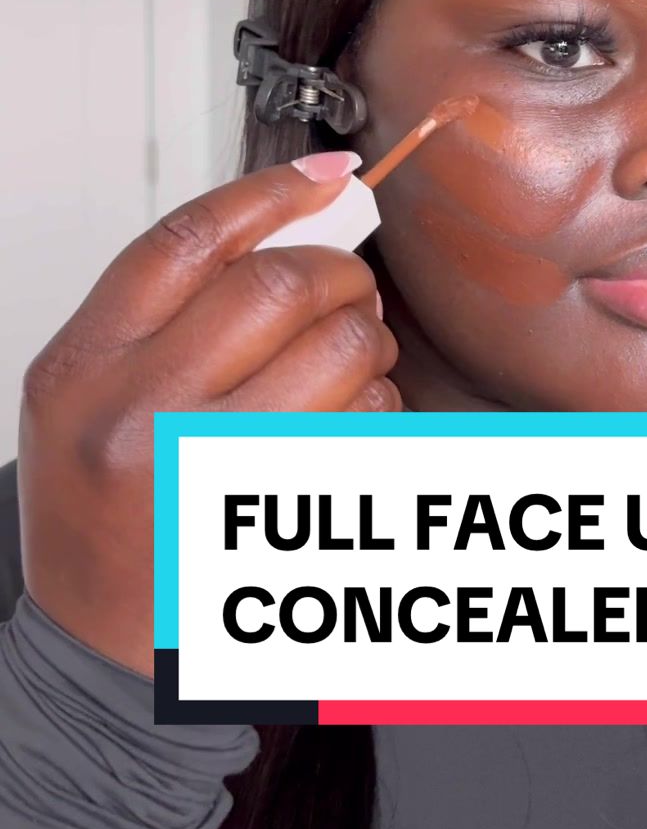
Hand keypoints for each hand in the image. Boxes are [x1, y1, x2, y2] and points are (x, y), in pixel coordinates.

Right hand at [17, 155, 398, 675]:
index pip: (186, 242)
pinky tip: (358, 414)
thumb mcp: (85, 398)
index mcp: (82, 366)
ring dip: (369, 340)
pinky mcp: (275, 515)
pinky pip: (366, 424)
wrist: (99, 652)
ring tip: (356, 357)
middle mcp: (135, 413)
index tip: (326, 176)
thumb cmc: (98, 518)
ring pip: (338, 351)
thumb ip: (161, 317)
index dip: (269, 193)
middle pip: (275, 287)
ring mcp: (207, 467)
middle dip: (337, 276)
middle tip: (348, 291)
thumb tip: (281, 230)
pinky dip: (382, 404)